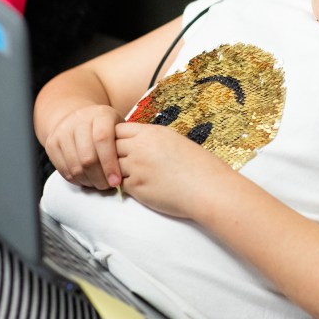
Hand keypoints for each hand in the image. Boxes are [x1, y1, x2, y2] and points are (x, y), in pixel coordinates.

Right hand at [41, 104, 122, 189]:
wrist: (79, 117)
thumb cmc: (107, 127)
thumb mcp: (120, 128)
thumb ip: (126, 144)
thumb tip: (133, 170)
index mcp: (100, 114)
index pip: (103, 139)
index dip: (110, 164)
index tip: (117, 181)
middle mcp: (79, 120)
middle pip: (88, 157)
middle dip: (100, 177)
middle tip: (109, 186)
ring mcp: (62, 131)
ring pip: (75, 166)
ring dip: (88, 181)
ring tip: (99, 185)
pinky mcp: (51, 143)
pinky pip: (63, 169)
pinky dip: (77, 180)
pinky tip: (87, 181)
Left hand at [115, 121, 230, 217]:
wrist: (208, 187)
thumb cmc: (199, 166)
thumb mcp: (175, 142)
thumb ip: (152, 140)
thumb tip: (137, 143)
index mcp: (152, 133)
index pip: (118, 129)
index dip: (117, 138)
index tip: (123, 147)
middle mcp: (141, 147)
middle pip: (110, 146)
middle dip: (113, 155)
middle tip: (122, 164)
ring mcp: (136, 167)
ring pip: (112, 166)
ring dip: (117, 172)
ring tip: (132, 178)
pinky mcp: (137, 187)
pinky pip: (121, 184)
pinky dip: (126, 187)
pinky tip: (141, 189)